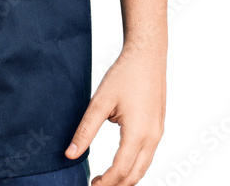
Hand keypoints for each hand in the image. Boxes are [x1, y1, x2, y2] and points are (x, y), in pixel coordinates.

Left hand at [64, 44, 165, 184]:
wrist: (147, 56)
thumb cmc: (124, 75)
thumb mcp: (100, 102)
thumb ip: (85, 130)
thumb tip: (70, 154)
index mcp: (138, 134)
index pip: (121, 171)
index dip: (105, 183)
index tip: (91, 185)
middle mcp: (152, 138)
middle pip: (135, 175)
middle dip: (116, 185)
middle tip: (96, 185)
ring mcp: (158, 133)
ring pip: (144, 167)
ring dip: (126, 177)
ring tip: (107, 179)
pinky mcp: (159, 127)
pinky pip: (148, 155)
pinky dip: (134, 165)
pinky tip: (122, 162)